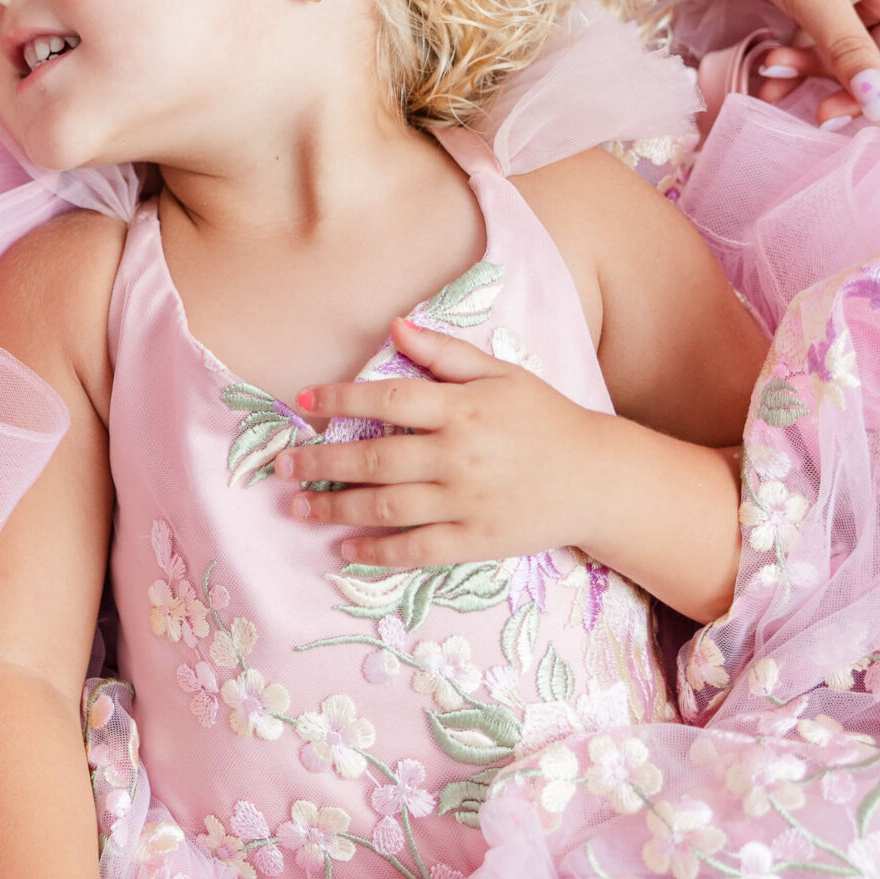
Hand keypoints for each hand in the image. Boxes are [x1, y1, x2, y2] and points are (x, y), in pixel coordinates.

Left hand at [275, 319, 613, 567]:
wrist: (598, 478)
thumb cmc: (543, 418)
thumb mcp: (501, 374)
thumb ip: (444, 354)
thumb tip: (394, 326)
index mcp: (463, 409)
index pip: (388, 400)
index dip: (340, 398)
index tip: (302, 399)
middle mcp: (460, 455)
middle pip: (376, 458)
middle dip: (321, 462)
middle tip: (281, 467)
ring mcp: (468, 501)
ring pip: (388, 507)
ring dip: (336, 508)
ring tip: (298, 506)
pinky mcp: (478, 540)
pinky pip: (418, 549)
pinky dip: (378, 552)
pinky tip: (345, 548)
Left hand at [607, 0, 879, 125]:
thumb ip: (849, 51)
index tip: (878, 108)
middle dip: (856, 84)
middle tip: (825, 113)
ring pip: (847, 53)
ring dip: (817, 74)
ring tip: (774, 75)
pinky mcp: (809, 0)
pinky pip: (816, 44)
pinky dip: (796, 64)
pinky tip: (766, 78)